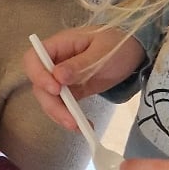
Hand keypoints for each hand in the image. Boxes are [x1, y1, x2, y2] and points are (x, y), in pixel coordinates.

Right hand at [25, 26, 145, 129]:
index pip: (33, 59)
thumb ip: (80, 64)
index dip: (38, 76)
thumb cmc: (119, 43)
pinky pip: (63, 106)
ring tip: (79, 126)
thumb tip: (58, 77)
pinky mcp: (71, 91)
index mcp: (59, 45)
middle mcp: (55, 62)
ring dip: (60, 115)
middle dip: (52, 104)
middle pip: (39, 85)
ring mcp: (62, 78)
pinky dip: (70, 117)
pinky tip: (85, 125)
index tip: (55, 90)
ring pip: (49, 99)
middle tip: (70, 119)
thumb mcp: (103, 52)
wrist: (135, 50)